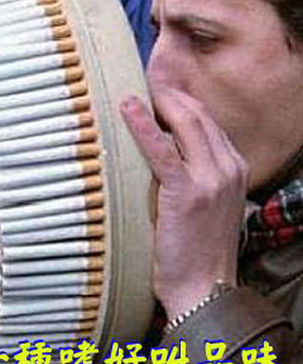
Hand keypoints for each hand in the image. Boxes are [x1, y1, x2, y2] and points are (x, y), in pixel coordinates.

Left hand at [121, 87, 248, 319]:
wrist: (204, 289)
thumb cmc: (198, 246)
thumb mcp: (207, 203)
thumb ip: (194, 172)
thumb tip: (163, 148)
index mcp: (233, 167)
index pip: (206, 120)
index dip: (181, 99)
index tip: (159, 84)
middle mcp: (228, 168)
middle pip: (197, 115)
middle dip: (170, 91)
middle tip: (145, 75)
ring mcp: (211, 179)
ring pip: (185, 125)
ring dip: (160, 99)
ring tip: (137, 83)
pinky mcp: (187, 193)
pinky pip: (163, 152)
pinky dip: (144, 127)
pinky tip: (128, 108)